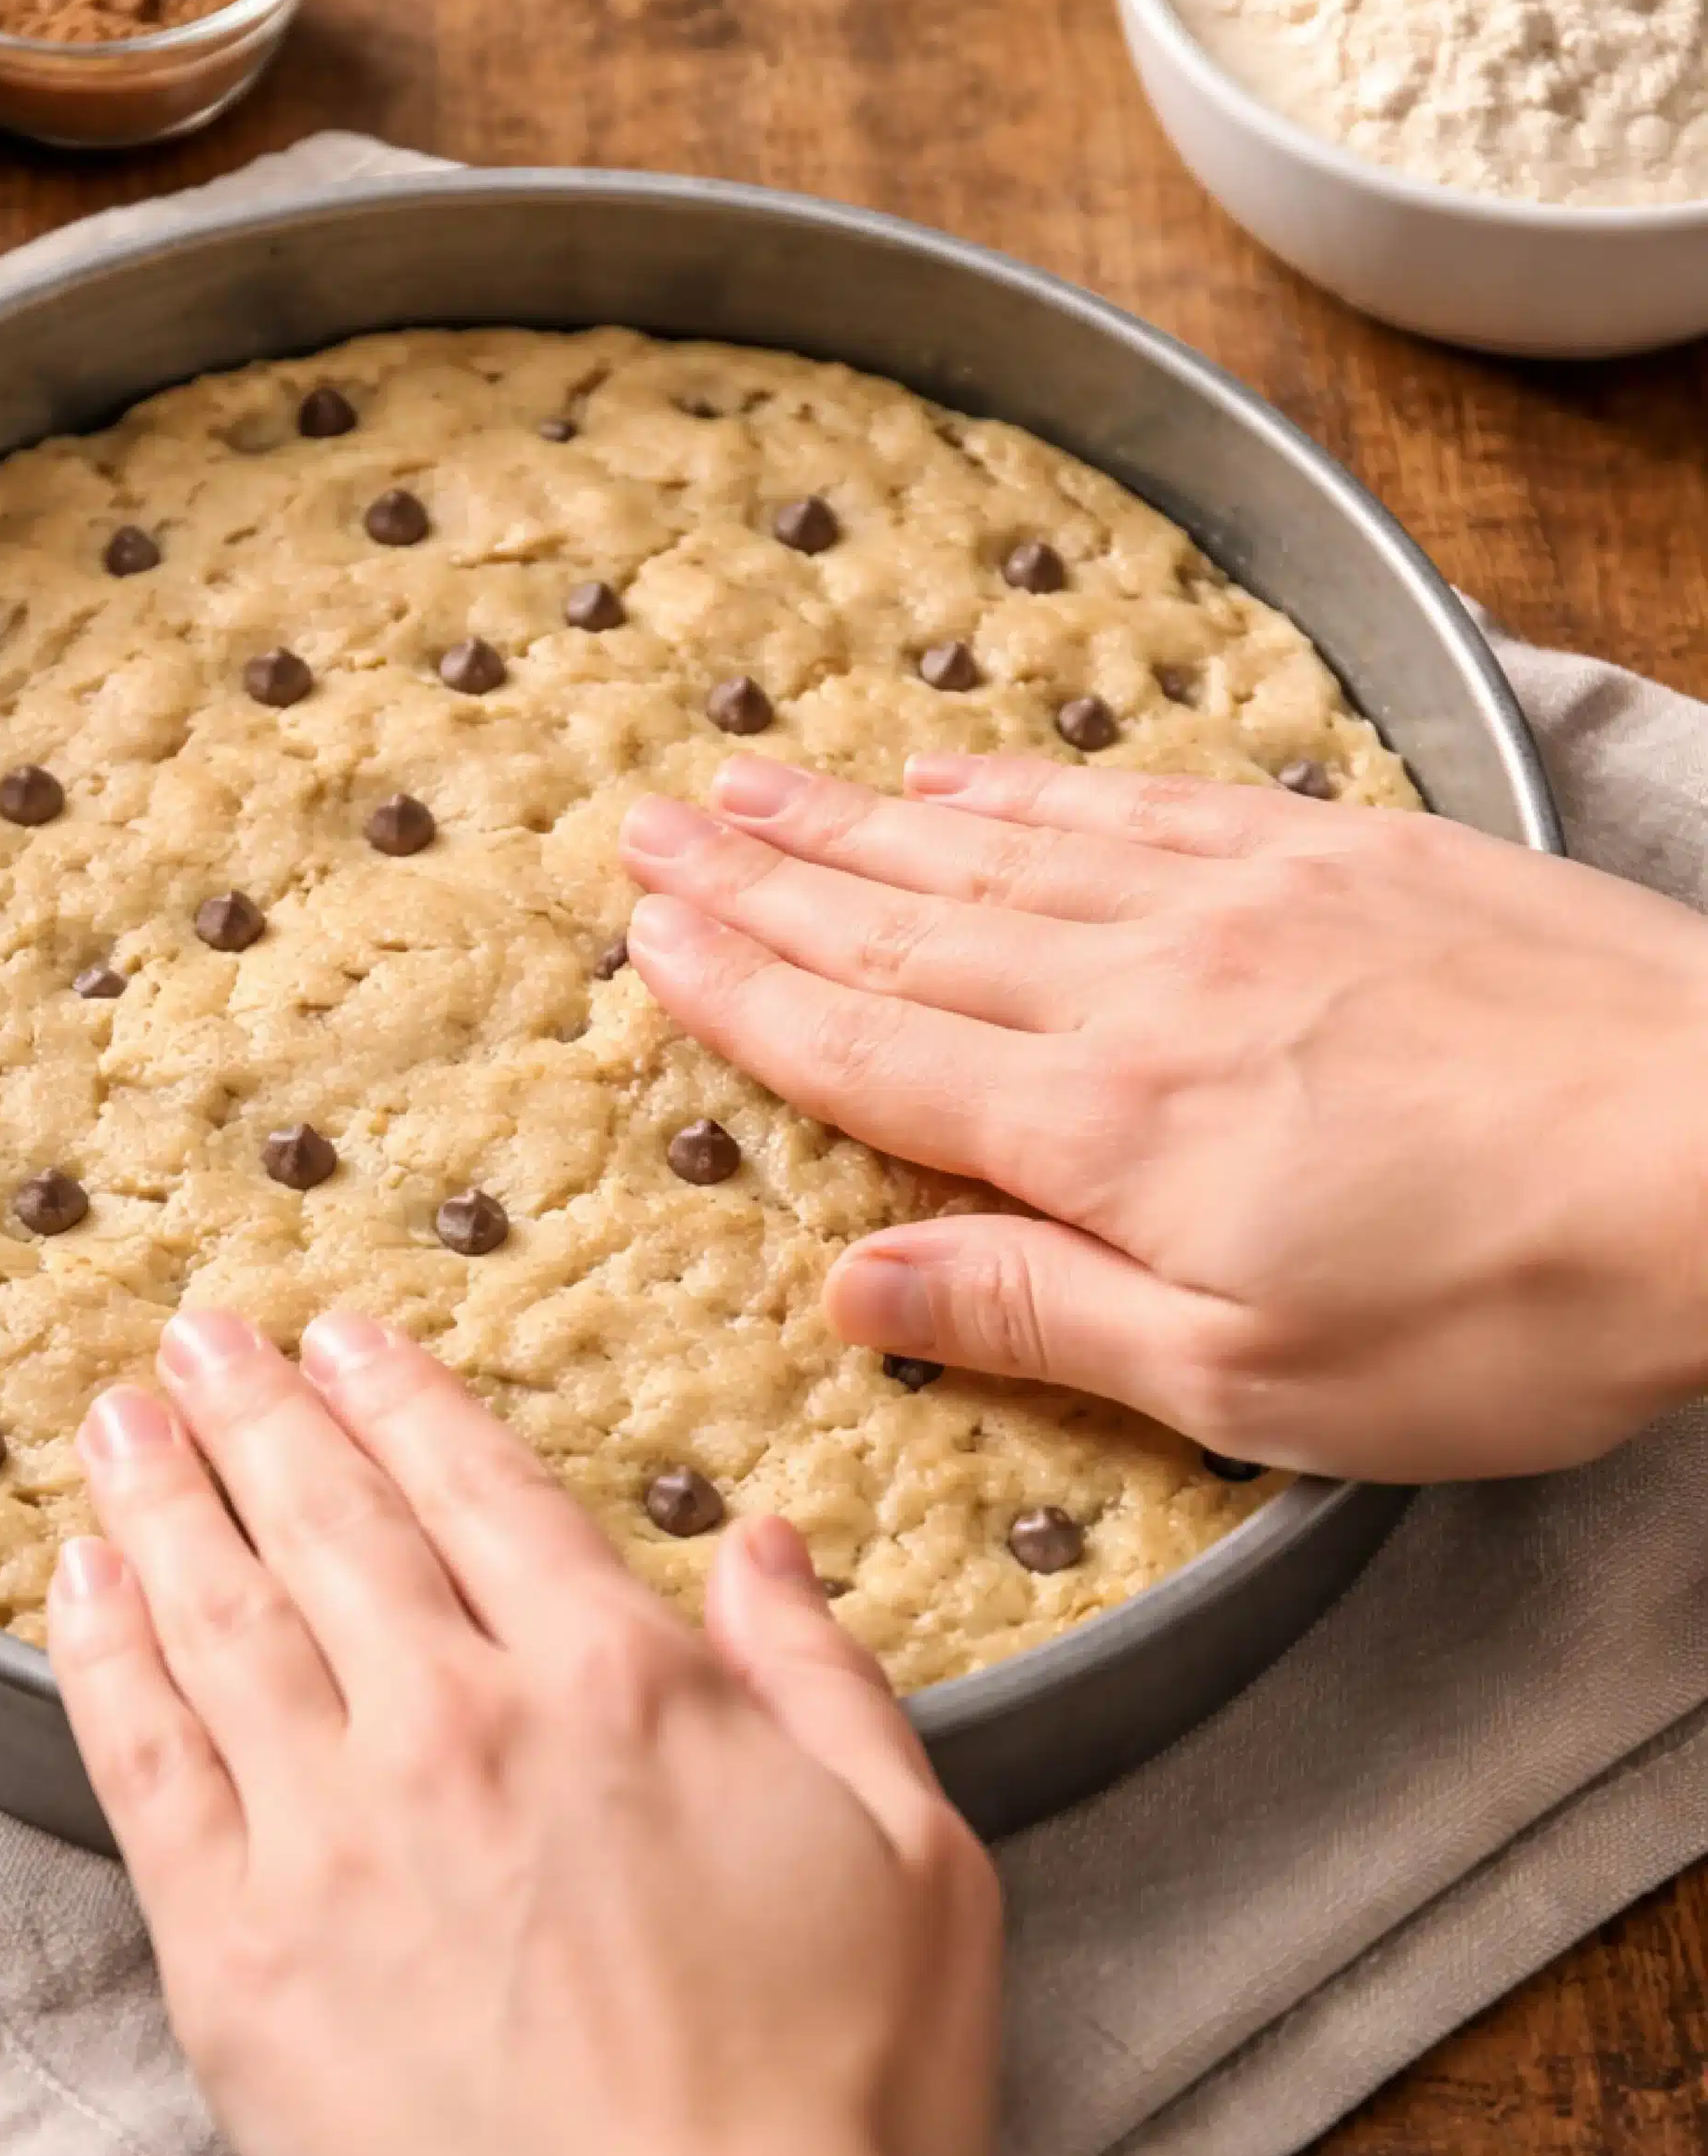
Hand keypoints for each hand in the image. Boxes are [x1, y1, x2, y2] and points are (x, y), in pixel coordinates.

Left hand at [48, 1309, 1000, 2155]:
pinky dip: (106, 1653)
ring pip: (224, 1611)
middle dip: (259, 1411)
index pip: (479, 1492)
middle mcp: (461, 1722)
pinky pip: (149, 1760)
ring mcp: (335, 1830)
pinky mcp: (238, 1952)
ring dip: (163, 1496)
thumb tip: (760, 1540)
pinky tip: (79, 1581)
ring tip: (118, 1417)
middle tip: (199, 1333)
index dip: (402, 1400)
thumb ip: (826, 1679)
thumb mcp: (915, 1863)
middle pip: (332, 1522)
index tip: (345, 1338)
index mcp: (618, 1685)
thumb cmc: (835, 2105)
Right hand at [620, 754, 1707, 1483]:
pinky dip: (1020, 789)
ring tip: (747, 783)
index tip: (649, 936)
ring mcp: (1234, 898)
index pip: (869, 1045)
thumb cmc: (1509, 1306)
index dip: (743, 989)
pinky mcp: (1331, 849)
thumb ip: (1040, 1313)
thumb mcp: (1256, 1383)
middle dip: (758, 881)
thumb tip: (850, 1289)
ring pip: (991, 852)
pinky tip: (954, 772)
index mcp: (1102, 1128)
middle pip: (900, 924)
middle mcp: (1137, 987)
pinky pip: (1127, 803)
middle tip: (647, 827)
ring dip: (853, 820)